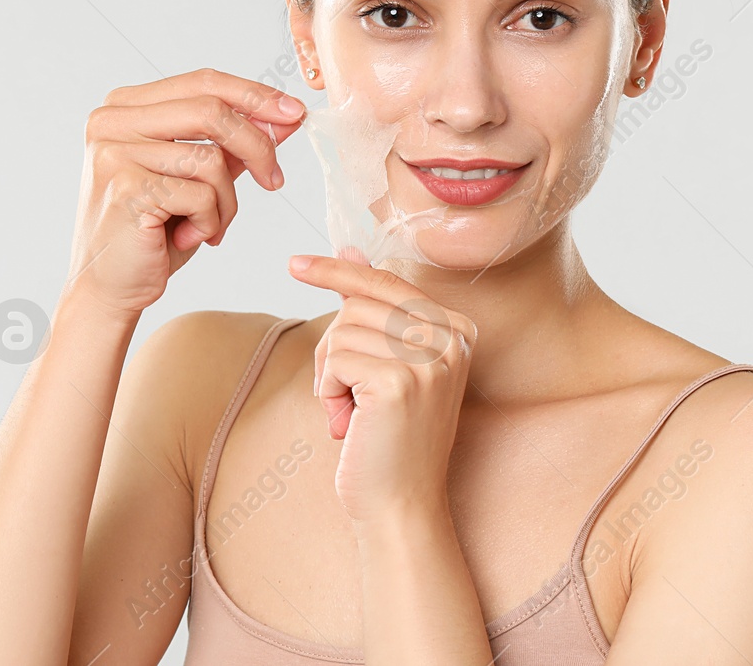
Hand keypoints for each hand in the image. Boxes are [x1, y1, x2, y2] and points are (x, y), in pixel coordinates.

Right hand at [61, 69, 306, 325]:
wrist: (108, 287)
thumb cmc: (152, 232)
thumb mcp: (196, 178)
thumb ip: (232, 144)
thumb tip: (285, 117)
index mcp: (125, 107)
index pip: (202, 82)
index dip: (253, 95)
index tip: (293, 113)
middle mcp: (112, 122)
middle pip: (211, 110)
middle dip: (257, 146)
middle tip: (274, 180)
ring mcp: (115, 153)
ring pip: (211, 160)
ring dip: (226, 202)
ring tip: (210, 226)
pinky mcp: (127, 189)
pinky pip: (200, 195)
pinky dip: (209, 223)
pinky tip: (187, 238)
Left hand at [288, 253, 477, 523]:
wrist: (400, 507)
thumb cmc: (388, 438)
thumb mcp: (388, 365)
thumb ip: (373, 308)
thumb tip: (350, 245)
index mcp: (457, 329)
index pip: (387, 282)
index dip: (338, 271)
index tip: (295, 264)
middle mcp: (452, 339)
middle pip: (357, 307)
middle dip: (334, 351)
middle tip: (347, 399)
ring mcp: (430, 360)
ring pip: (341, 332)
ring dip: (330, 376)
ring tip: (355, 415)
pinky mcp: (401, 382)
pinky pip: (335, 360)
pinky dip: (328, 392)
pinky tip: (350, 424)